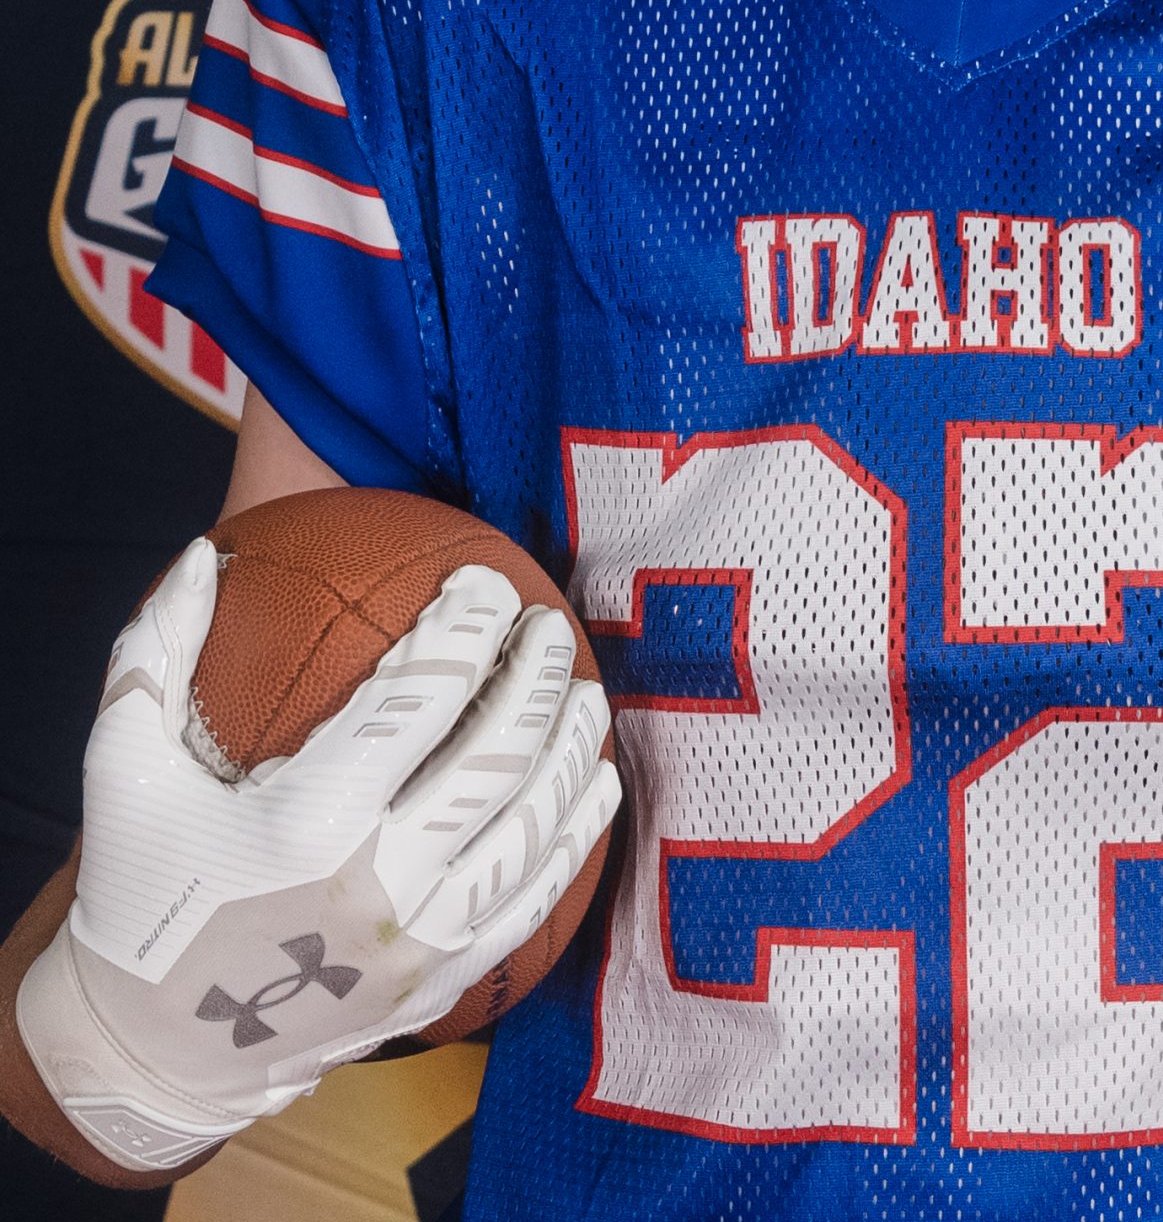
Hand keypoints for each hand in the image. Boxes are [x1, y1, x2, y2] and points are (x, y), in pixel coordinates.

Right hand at [16, 536, 619, 1172]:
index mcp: (308, 821)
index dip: (467, 628)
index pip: (421, 698)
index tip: (483, 585)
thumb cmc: (139, 891)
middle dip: (538, 676)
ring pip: (534, 825)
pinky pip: (536, 898)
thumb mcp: (122, 767)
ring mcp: (421, 942)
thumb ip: (155, 651)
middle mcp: (380, 883)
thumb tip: (202, 550)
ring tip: (588, 693)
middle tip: (549, 625)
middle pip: (497, 755)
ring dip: (574, 749)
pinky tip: (597, 785)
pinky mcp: (444, 985)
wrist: (152, 1054)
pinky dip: (578, 834)